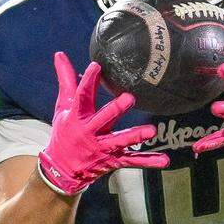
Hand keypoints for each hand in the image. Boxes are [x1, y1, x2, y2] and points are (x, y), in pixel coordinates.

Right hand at [37, 53, 167, 195]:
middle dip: (115, 109)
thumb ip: (66, 81)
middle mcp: (90, 132)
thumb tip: (59, 54)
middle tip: (129, 98)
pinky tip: (164, 160)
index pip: (82, 97)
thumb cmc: (64, 133)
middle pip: (104, 119)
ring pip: (120, 141)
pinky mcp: (113, 161)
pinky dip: (148, 161)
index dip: (88, 81)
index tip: (96, 66)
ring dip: (135, 136)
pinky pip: (132, 160)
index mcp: (78, 117)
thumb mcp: (63, 107)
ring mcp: (103, 148)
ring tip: (151, 131)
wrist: (61, 170)